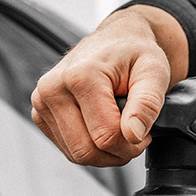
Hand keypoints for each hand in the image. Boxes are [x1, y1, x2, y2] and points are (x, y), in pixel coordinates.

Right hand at [30, 6, 185, 166]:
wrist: (118, 40)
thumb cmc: (136, 53)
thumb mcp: (154, 72)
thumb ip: (148, 104)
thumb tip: (133, 135)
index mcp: (80, 76)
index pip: (105, 136)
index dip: (132, 144)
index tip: (146, 132)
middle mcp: (53, 89)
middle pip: (86, 150)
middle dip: (117, 152)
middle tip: (136, 134)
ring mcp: (42, 102)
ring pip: (75, 154)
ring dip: (104, 152)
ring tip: (122, 127)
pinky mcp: (41, 113)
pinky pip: (67, 149)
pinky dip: (90, 146)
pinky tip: (104, 126)